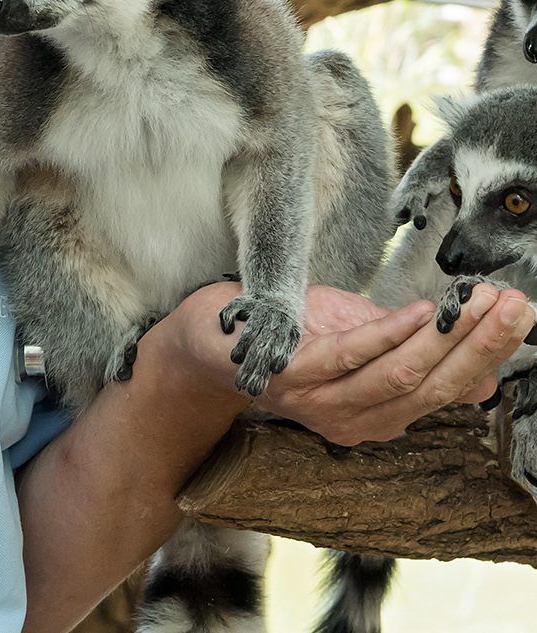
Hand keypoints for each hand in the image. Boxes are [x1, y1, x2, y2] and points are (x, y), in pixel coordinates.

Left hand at [255, 283, 534, 443]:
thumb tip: (484, 374)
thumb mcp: (366, 342)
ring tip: (475, 302)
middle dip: (478, 343)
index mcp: (381, 414)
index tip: (518, 313)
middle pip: (431, 385)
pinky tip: (418, 312)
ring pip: (398, 374)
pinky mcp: (293, 375)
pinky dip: (388, 334)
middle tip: (513, 306)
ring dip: (444, 336)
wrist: (216, 339)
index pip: (448, 389)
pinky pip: (349, 357)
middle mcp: (357, 420)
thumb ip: (418, 356)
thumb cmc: (295, 335)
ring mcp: (323, 402)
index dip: (487, 352)